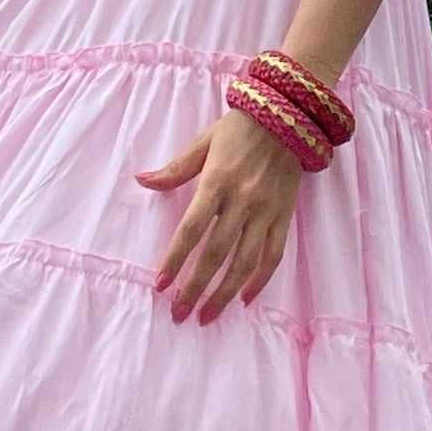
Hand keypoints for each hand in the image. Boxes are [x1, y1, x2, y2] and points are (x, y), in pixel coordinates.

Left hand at [135, 109, 301, 323]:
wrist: (289, 115)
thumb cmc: (239, 128)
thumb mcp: (202, 142)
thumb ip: (174, 169)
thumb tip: (142, 180)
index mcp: (217, 182)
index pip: (191, 230)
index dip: (175, 260)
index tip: (161, 286)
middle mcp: (242, 201)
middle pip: (215, 254)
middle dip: (196, 288)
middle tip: (179, 314)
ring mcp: (266, 211)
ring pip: (245, 262)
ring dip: (224, 293)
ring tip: (207, 316)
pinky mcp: (285, 216)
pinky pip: (273, 255)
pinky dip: (260, 280)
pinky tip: (244, 299)